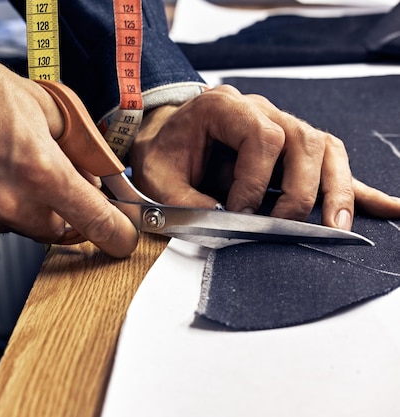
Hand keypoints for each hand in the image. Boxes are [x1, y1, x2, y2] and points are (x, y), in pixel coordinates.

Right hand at [0, 38, 136, 257]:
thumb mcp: (44, 104)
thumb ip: (82, 147)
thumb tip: (104, 179)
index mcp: (39, 169)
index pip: (93, 219)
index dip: (114, 234)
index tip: (120, 240)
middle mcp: (7, 202)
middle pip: (53, 229)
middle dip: (54, 208)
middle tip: (33, 172)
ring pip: (10, 226)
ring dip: (10, 204)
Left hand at [130, 85, 399, 229]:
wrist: (164, 140)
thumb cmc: (162, 155)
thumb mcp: (157, 178)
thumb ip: (183, 202)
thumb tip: (224, 227)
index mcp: (224, 107)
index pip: (263, 136)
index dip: (256, 179)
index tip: (239, 211)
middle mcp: (260, 110)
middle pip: (303, 140)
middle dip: (299, 190)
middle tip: (282, 225)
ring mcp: (282, 126)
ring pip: (325, 149)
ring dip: (336, 190)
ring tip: (337, 226)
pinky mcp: (293, 150)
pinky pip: (332, 163)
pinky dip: (357, 189)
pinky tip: (389, 208)